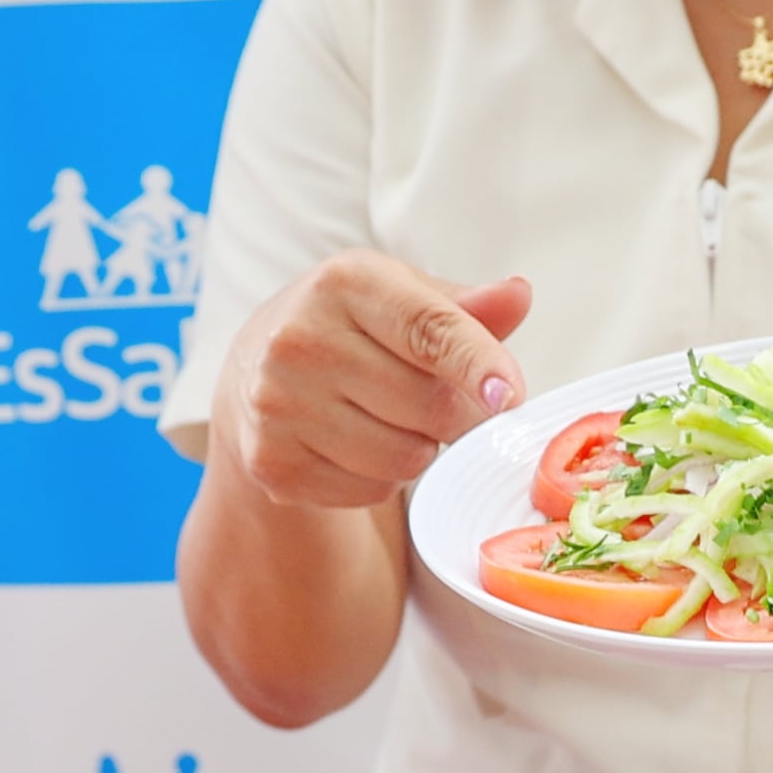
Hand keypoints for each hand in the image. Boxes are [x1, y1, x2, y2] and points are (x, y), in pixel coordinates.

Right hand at [213, 251, 530, 508]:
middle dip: (460, 414)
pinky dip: (384, 478)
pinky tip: (360, 445)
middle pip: (430, 404)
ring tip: (395, 419)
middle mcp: (299, 338)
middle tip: (449, 404)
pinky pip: (373, 490)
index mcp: (344, 282)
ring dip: (422, 447)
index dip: (478, 364)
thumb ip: (464, 307)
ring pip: (406, 457)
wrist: (254, 371)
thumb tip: (518, 296)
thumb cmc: (353, 328)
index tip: (511, 395)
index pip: (429, 330)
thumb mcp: (405, 299)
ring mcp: (279, 404)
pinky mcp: (272, 462)